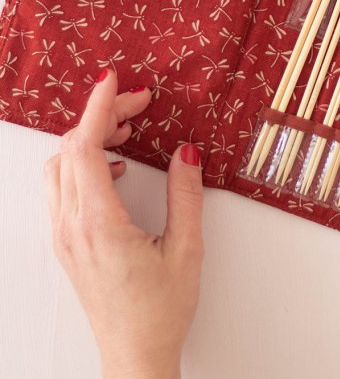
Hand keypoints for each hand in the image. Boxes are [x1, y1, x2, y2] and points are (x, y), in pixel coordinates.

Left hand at [44, 69, 203, 378]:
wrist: (136, 357)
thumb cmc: (161, 312)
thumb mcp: (186, 250)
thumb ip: (185, 195)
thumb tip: (185, 151)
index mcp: (98, 224)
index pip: (84, 147)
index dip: (97, 107)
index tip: (114, 80)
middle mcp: (72, 227)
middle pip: (70, 150)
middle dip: (101, 115)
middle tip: (139, 102)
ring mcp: (64, 236)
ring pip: (59, 167)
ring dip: (87, 139)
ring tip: (125, 129)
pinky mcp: (67, 244)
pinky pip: (62, 188)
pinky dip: (82, 164)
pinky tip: (114, 167)